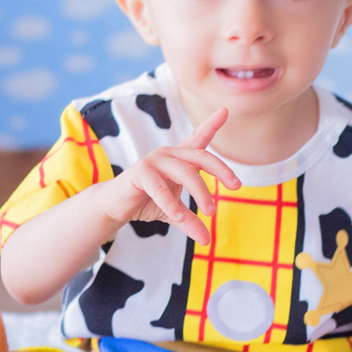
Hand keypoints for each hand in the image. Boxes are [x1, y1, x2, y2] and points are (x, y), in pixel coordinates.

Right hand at [98, 107, 240, 246]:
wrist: (115, 207)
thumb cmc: (146, 202)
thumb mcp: (174, 213)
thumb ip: (191, 222)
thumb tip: (207, 241)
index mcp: (179, 159)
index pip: (198, 138)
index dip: (211, 124)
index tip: (225, 110)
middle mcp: (169, 154)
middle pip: (202, 157)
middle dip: (222, 169)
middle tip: (237, 186)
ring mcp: (154, 160)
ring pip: (186, 172)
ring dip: (201, 193)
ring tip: (210, 212)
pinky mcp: (140, 172)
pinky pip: (159, 187)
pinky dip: (171, 203)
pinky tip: (180, 217)